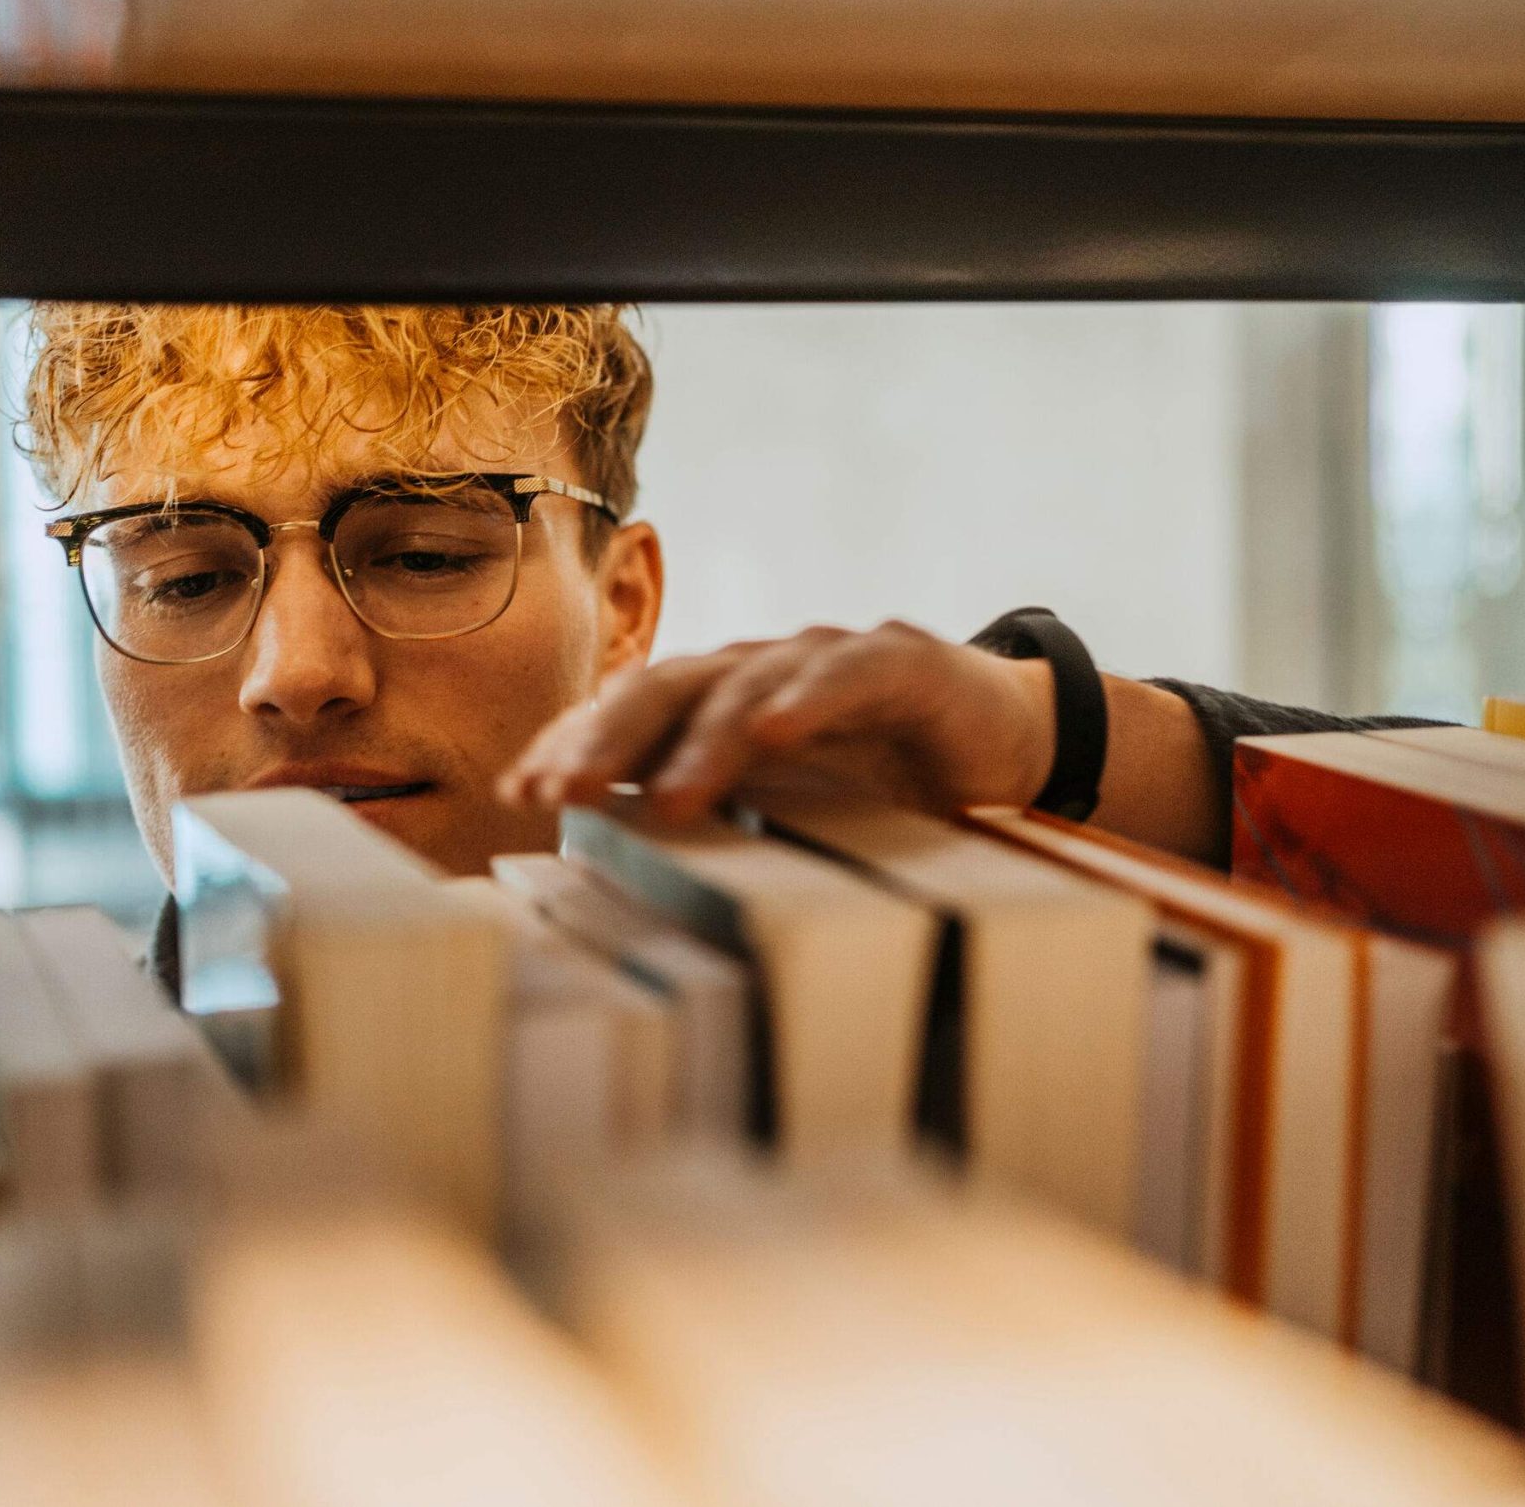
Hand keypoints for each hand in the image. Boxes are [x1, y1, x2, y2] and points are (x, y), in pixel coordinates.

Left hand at [498, 621, 1055, 823]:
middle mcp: (761, 670)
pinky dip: (805, 700)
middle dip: (606, 739)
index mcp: (722, 704)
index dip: (574, 743)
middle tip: (559, 790)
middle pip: (664, 690)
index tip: (519, 790)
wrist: (1005, 742)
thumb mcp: (787, 808)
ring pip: (745, 687)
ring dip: (701, 741)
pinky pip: (843, 677)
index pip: (630, 715)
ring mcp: (828, 660)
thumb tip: (612, 864)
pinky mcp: (901, 663)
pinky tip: (773, 732)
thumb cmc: (885, 781)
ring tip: (669, 796)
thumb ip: (715, 813)